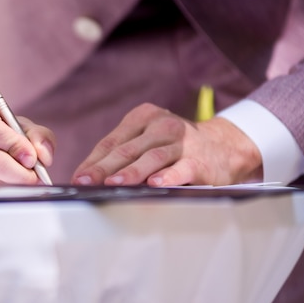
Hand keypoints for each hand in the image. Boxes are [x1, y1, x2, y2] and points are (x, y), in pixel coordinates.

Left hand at [72, 103, 262, 186]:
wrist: (225, 146)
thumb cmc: (176, 147)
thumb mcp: (148, 140)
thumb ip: (123, 155)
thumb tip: (89, 178)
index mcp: (143, 118)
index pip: (111, 142)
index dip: (93, 161)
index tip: (78, 178)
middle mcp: (161, 125)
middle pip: (127, 149)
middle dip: (103, 169)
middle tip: (86, 183)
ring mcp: (182, 141)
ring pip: (151, 157)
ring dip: (131, 172)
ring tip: (113, 185)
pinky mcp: (200, 160)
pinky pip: (181, 168)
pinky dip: (168, 177)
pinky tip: (155, 185)